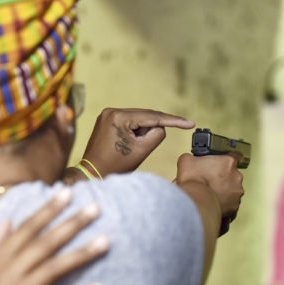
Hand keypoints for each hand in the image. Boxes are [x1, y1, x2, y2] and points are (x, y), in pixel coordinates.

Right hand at [0, 190, 107, 284]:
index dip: (48, 210)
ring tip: (105, 241)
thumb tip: (7, 222)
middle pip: (45, 243)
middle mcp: (9, 273)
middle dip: (71, 224)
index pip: (27, 229)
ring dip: (81, 254)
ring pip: (54, 269)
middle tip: (96, 208)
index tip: (66, 194)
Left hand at [80, 108, 194, 176]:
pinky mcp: (105, 120)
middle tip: (147, 147)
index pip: (152, 117)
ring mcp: (106, 115)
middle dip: (152, 130)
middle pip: (144, 117)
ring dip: (142, 132)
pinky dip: (135, 131)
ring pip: (137, 119)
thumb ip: (157, 134)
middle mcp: (111, 111)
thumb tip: (160, 126)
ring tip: (132, 149)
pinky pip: (128, 122)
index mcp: (118, 117)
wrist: (92, 174)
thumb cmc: (116, 165)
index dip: (174, 121)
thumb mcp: (142, 150)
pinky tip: (129, 144)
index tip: (190, 123)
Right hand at [175, 153, 244, 219]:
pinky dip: (224, 203)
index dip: (227, 160)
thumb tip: (190, 161)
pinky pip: (230, 203)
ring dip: (224, 190)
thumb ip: (192, 158)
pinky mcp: (234, 206)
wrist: (196, 201)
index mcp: (228, 162)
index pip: (236, 156)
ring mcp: (236, 192)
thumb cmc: (194, 181)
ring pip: (233, 189)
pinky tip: (213, 202)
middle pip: (233, 174)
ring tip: (210, 193)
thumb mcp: (186, 161)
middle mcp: (236, 176)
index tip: (221, 163)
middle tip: (210, 180)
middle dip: (223, 177)